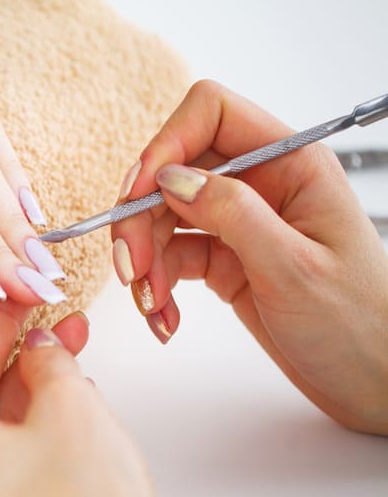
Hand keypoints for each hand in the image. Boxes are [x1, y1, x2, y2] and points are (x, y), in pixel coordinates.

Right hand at [110, 81, 387, 433]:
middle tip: (132, 267)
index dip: (166, 146)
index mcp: (292, 166)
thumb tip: (171, 177)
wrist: (373, 381)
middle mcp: (263, 185)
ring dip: (146, 261)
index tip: (137, 195)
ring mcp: (241, 223)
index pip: (211, 115)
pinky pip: (172, 258)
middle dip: (142, 219)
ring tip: (152, 304)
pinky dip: (157, 287)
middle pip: (174, 172)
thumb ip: (232, 213)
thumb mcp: (294, 267)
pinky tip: (166, 317)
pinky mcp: (225, 260)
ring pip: (164, 218)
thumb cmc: (358, 325)